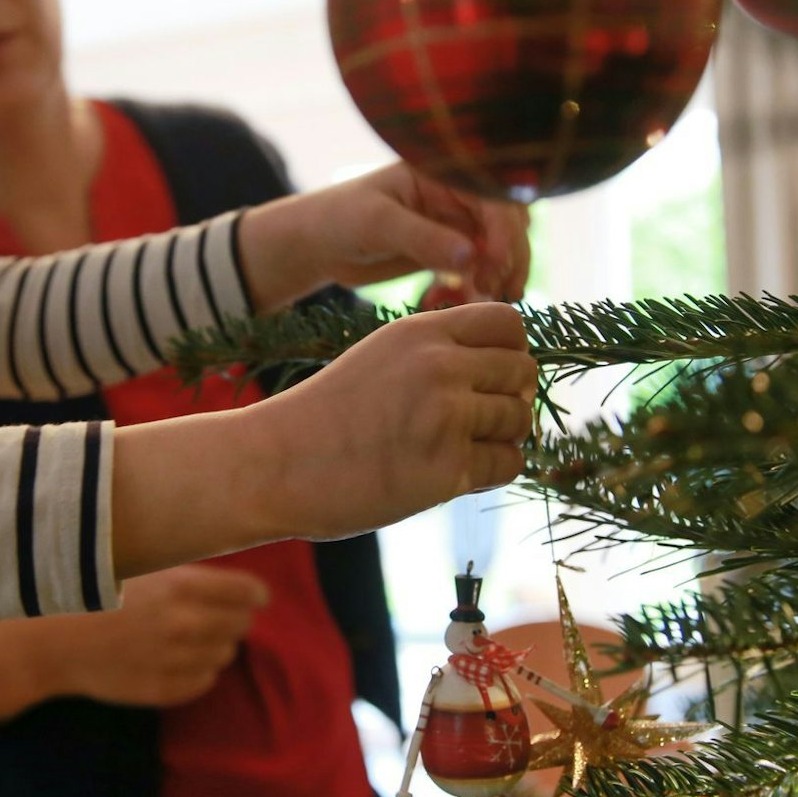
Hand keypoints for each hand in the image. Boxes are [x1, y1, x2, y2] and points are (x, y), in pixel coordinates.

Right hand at [0, 564, 265, 719]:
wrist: (50, 636)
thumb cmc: (92, 589)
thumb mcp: (140, 565)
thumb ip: (184, 570)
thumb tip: (228, 571)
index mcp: (181, 588)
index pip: (248, 594)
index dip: (255, 594)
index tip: (256, 595)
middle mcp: (184, 626)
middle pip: (241, 626)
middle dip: (236, 617)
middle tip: (222, 612)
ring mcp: (173, 662)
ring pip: (225, 655)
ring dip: (217, 643)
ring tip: (194, 634)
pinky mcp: (162, 690)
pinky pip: (203, 682)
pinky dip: (199, 670)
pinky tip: (180, 658)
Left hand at [239, 162, 531, 310]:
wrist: (316, 246)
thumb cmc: (339, 219)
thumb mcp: (377, 223)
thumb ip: (423, 238)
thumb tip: (471, 255)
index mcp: (444, 173)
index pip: (493, 197)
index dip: (504, 231)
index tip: (495, 266)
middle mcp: (457, 195)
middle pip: (507, 225)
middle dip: (508, 258)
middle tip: (495, 292)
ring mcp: (455, 225)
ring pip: (497, 251)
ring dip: (498, 277)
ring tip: (481, 302)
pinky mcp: (448, 253)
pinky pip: (478, 272)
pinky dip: (476, 289)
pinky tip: (456, 304)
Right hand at [239, 301, 536, 540]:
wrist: (274, 464)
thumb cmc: (327, 415)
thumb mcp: (381, 356)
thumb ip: (439, 350)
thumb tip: (514, 365)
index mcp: (422, 332)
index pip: (510, 323)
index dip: (511, 350)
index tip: (492, 376)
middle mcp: (439, 366)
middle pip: (523, 372)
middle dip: (509, 397)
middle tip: (477, 421)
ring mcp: (446, 418)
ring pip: (519, 420)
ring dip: (500, 437)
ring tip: (457, 448)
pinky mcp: (447, 469)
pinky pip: (507, 464)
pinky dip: (489, 471)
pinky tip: (452, 473)